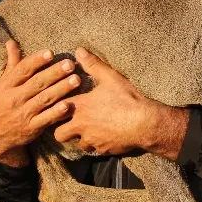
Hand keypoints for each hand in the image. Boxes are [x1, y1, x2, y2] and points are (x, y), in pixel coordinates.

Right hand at [0, 40, 79, 167]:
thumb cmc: (0, 104)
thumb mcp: (0, 84)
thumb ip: (11, 64)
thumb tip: (11, 42)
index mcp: (5, 85)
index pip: (22, 70)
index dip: (36, 60)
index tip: (51, 52)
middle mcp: (14, 99)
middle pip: (37, 83)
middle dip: (54, 73)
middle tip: (70, 64)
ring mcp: (23, 114)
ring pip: (44, 99)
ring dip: (61, 89)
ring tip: (76, 79)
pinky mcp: (32, 128)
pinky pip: (46, 119)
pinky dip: (57, 113)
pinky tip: (69, 105)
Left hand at [52, 48, 189, 159]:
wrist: (145, 123)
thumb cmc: (127, 99)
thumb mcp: (110, 78)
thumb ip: (93, 64)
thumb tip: (79, 50)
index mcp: (80, 107)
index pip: (56, 110)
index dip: (56, 109)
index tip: (59, 106)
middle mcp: (81, 125)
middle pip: (59, 134)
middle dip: (62, 130)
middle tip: (69, 123)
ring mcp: (92, 140)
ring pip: (77, 144)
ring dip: (80, 138)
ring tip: (88, 130)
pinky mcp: (103, 150)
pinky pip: (94, 150)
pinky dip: (96, 145)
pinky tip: (103, 137)